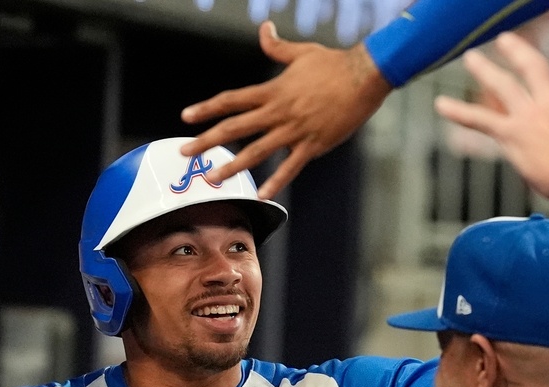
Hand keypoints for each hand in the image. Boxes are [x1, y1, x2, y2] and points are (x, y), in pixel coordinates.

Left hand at [180, 21, 392, 198]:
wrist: (364, 77)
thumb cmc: (334, 64)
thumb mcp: (302, 52)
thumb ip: (277, 47)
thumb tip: (264, 30)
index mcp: (272, 91)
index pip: (231, 100)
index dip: (206, 108)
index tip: (186, 117)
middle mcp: (278, 112)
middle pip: (235, 127)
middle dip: (207, 140)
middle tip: (185, 152)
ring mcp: (295, 130)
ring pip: (257, 151)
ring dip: (232, 166)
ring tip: (212, 178)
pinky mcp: (313, 145)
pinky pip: (291, 167)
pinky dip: (277, 182)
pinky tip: (263, 195)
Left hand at [434, 32, 548, 201]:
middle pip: (533, 68)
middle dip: (518, 51)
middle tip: (505, 40)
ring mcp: (530, 117)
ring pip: (503, 86)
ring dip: (485, 70)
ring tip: (472, 57)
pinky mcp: (511, 135)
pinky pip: (480, 120)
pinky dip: (459, 112)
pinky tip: (439, 105)